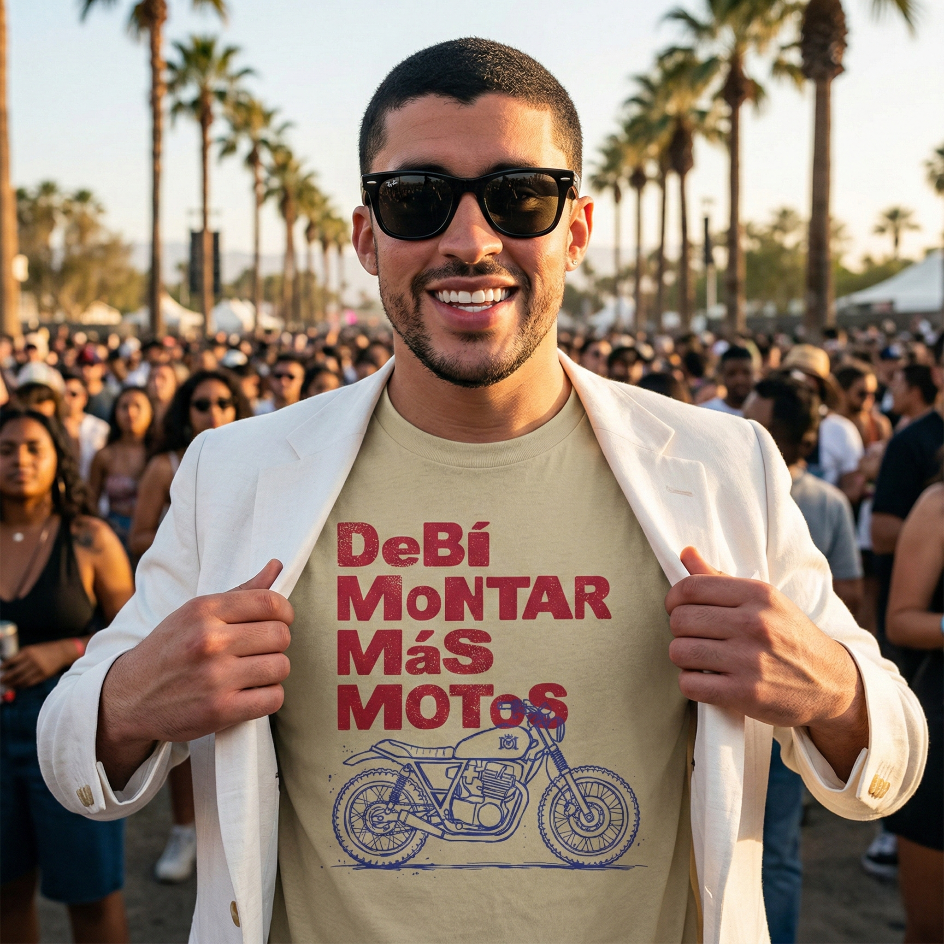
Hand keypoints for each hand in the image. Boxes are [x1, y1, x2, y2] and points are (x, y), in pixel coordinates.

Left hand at [1, 640, 73, 688]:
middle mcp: (33, 660)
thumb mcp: (33, 649)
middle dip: (6, 678)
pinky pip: (30, 682)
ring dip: (13, 684)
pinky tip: (19, 686)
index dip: (4, 666)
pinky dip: (23, 685)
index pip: (12, 660)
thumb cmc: (45, 650)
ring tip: (8, 685)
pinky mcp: (44, 675)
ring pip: (22, 679)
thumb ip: (22, 656)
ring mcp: (39, 668)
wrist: (62, 652)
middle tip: (1, 680)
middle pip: (15, 672)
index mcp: (28, 652)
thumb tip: (8, 666)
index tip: (0, 669)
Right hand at [97, 560, 293, 786]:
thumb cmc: (169, 650)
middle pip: (280, 635)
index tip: (278, 621)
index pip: (270, 602)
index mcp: (203, 610)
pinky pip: (273, 699)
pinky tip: (251, 693)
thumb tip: (276, 566)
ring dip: (273, 671)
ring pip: (280, 667)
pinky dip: (268, 697)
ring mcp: (214, 677)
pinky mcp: (219, 710)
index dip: (284, 612)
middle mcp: (209, 641)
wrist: (127, 698)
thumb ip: (240, 592)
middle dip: (277, 643)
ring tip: (254, 672)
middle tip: (260, 650)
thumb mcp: (196, 613)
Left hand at [665, 547, 867, 779]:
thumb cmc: (789, 636)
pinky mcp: (746, 694)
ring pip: (680, 652)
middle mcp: (755, 623)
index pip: (690, 588)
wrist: (832, 683)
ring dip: (683, 657)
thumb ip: (720, 578)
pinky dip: (690, 683)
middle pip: (681, 620)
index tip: (677, 608)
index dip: (673, 599)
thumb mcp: (764, 600)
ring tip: (698, 658)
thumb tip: (685, 553)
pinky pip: (690, 684)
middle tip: (693, 637)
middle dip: (679, 630)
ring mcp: (750, 660)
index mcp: (758, 594)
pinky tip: (705, 679)